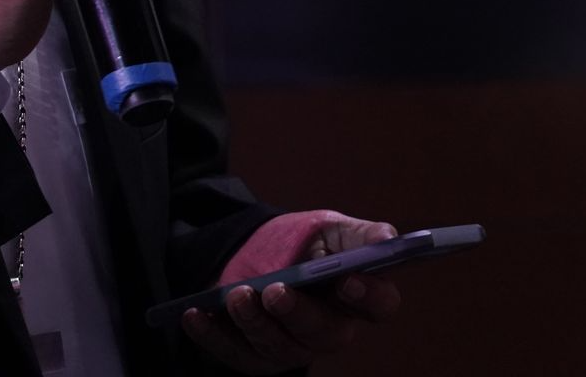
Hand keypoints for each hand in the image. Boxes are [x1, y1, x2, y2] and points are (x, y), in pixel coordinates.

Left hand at [182, 210, 402, 373]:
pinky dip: (212, 334)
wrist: (256, 253)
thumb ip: (359, 235)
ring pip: (278, 348)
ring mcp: (289, 346)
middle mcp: (327, 330)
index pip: (378, 306)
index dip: (369, 297)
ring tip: (237, 295)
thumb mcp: (330, 231)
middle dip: (299, 314)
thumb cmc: (304, 245)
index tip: (349, 280)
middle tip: (276, 291)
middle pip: (325, 335)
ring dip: (255, 323)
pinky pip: (233, 353)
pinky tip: (195, 314)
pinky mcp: (253, 355)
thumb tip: (389, 239)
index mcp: (355, 299)